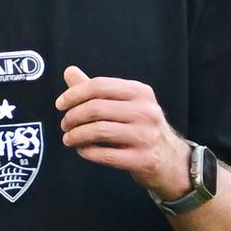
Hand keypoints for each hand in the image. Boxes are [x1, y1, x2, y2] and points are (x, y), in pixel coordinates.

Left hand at [54, 66, 191, 199]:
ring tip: (69, 138)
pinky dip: (87, 152)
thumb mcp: (125, 104)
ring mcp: (146, 136)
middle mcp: (146, 111)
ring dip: (76, 135)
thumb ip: (96, 90)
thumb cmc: (141, 127)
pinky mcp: (143, 159)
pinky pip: (105, 154)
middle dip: (72, 117)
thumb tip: (69, 71)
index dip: (74, 94)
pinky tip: (82, 150)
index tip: (60, 104)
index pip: (99, 86)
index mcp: (140, 92)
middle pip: (95, 108)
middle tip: (64, 124)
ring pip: (98, 131)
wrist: (170, 159)